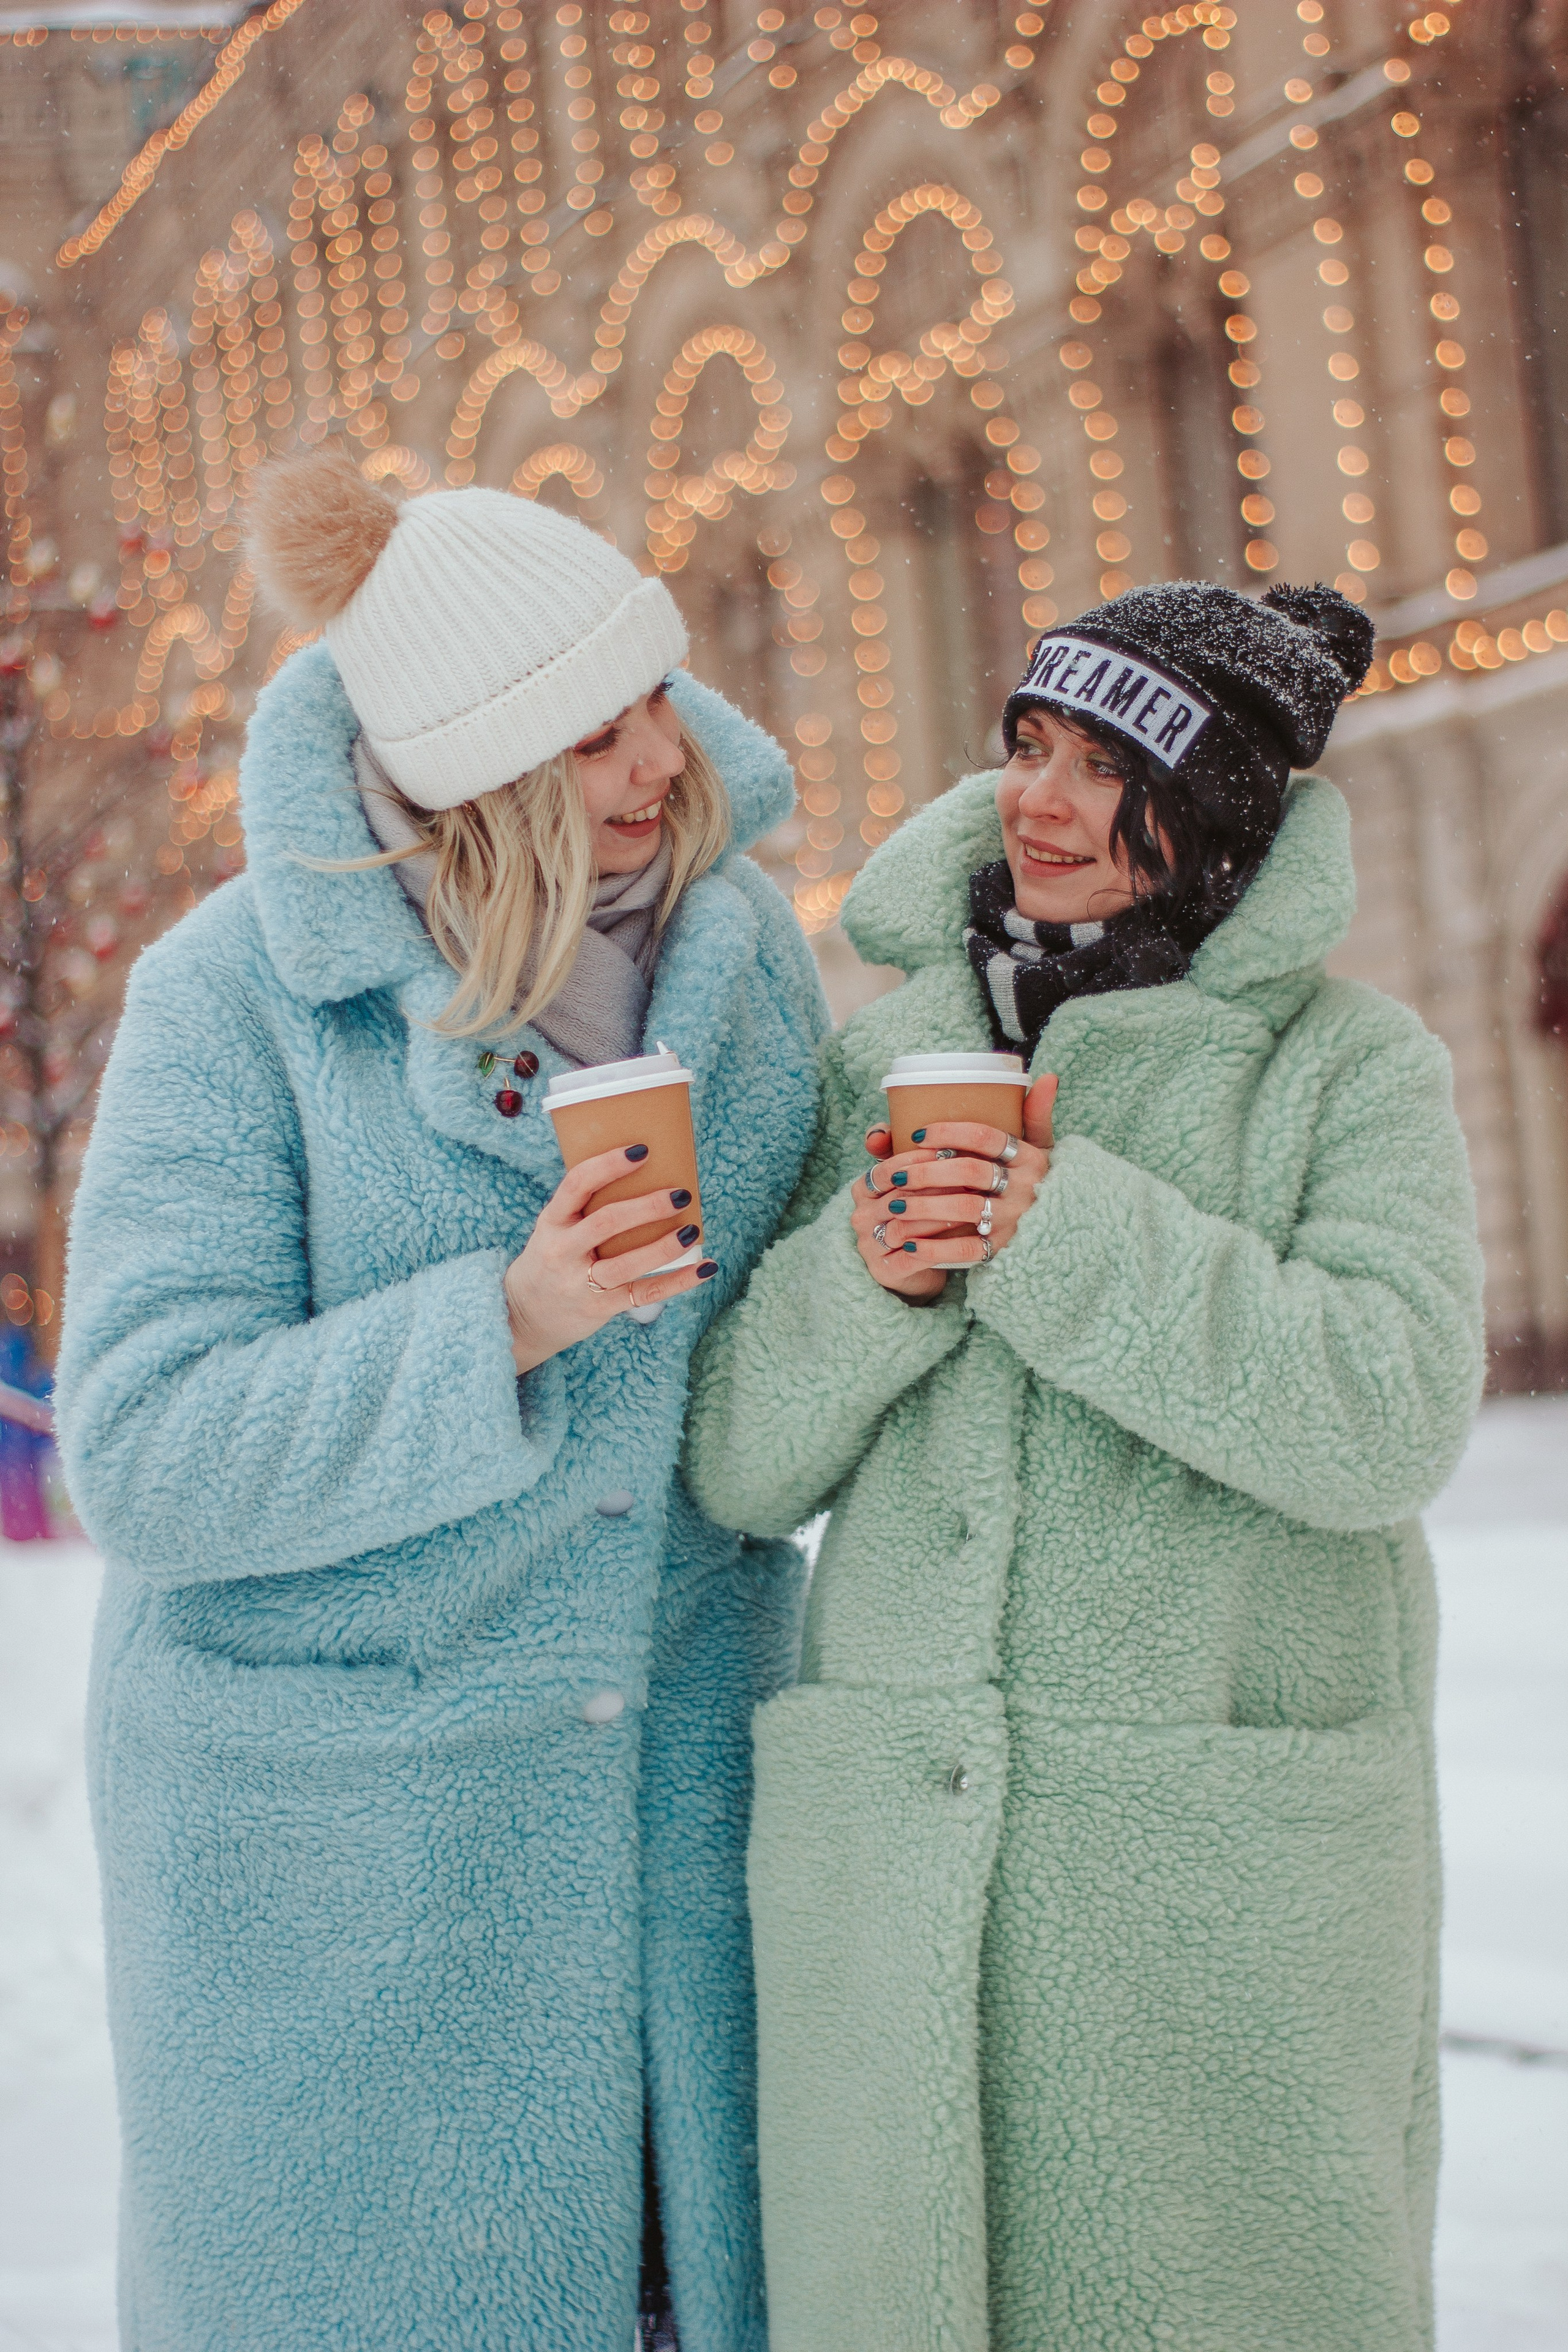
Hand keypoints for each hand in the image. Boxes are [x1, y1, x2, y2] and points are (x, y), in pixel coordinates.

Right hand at [504, 1145, 715, 1373]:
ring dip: (664, 1246)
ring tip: (693, 1230)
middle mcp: (563, 1251)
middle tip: (681, 1194)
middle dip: (648, 1207)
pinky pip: (644, 1294)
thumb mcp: (554, 1229)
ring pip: (627, 1263)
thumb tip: (644, 1170)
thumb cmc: (552, 1259)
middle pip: (607, 1222)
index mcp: (552, 1221)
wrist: (523, 1316)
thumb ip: (585, 1208)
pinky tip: (705, 1268)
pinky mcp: (600, 1308)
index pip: (577, 1184)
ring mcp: (580, 1283)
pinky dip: (678, 1281)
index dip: (608, 1164)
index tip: (641, 1151)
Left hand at [850, 1075, 1056, 1300]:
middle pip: (969, 1171)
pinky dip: (934, 1250)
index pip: (985, 1137)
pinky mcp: (1003, 1249)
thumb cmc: (1034, 1178)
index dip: (948, 1133)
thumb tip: (1048, 1076)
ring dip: (923, 1206)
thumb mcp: (1040, 1146)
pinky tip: (909, 1246)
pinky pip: (965, 1251)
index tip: (915, 1135)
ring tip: (893, 1206)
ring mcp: (1014, 1220)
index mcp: (1030, 1156)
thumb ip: (1034, 1113)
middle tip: (896, 1173)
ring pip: (963, 1208)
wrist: (1061, 1229)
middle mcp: (1025, 1187)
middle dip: (926, 1171)